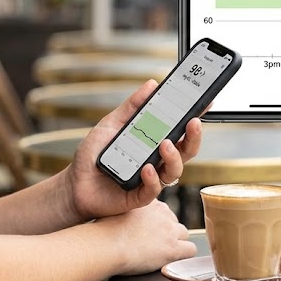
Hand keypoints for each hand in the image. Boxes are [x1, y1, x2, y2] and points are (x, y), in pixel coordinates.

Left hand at [63, 80, 203, 221]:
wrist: (75, 182)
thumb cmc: (94, 154)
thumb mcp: (111, 124)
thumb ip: (132, 107)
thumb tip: (152, 85)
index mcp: (153, 142)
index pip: (180, 130)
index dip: (194, 118)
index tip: (205, 103)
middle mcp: (157, 160)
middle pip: (186, 151)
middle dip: (194, 137)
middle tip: (193, 123)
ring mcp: (150, 179)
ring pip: (174, 170)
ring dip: (174, 157)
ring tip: (165, 144)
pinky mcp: (139, 196)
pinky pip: (153, 189)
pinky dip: (152, 178)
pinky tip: (146, 168)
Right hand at [98, 199, 196, 275]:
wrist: (108, 244)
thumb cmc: (105, 231)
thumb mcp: (117, 211)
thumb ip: (128, 210)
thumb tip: (127, 217)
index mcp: (148, 201)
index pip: (161, 210)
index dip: (155, 221)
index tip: (148, 229)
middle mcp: (162, 213)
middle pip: (173, 221)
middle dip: (167, 230)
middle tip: (154, 241)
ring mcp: (169, 230)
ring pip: (184, 233)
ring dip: (176, 241)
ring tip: (163, 250)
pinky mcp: (173, 248)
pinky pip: (191, 249)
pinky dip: (184, 254)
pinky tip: (174, 258)